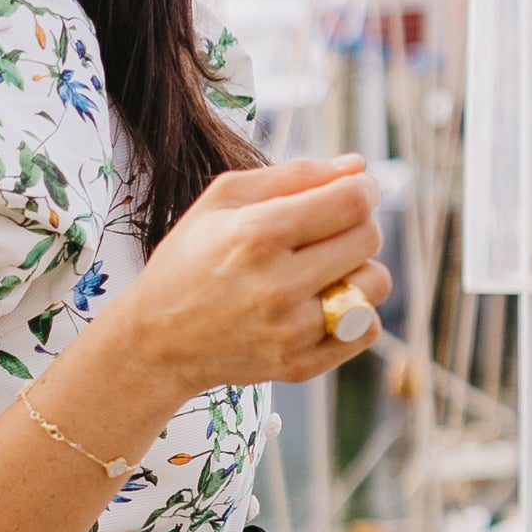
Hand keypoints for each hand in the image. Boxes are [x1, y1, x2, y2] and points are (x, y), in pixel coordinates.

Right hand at [105, 158, 387, 400]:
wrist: (155, 341)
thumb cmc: (189, 261)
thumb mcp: (222, 200)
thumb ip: (293, 175)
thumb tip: (358, 167)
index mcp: (257, 234)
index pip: (352, 202)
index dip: (362, 189)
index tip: (351, 192)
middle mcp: (277, 285)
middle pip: (368, 238)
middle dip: (357, 225)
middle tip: (327, 231)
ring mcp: (289, 331)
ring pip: (375, 284)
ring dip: (360, 270)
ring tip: (324, 270)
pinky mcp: (298, 365)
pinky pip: (365, 330)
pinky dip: (356, 314)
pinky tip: (324, 304)